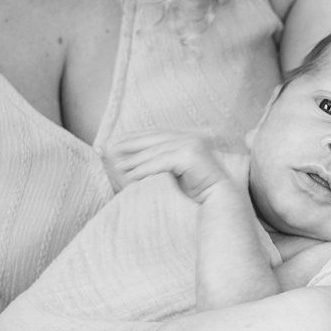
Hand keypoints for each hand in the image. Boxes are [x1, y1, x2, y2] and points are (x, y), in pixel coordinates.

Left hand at [109, 130, 247, 203]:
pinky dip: (144, 169)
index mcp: (187, 135)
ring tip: (119, 167)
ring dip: (135, 160)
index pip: (157, 133)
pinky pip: (161, 162)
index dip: (136, 136)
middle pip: (154, 139)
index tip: (119, 142)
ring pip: (155, 151)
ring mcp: (191, 144)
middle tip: (111, 150)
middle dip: (131, 145)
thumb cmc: (198, 186)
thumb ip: (162, 159)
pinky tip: (131, 176)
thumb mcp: (177, 169)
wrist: (219, 197)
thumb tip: (138, 157)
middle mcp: (190, 136)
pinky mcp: (189, 155)